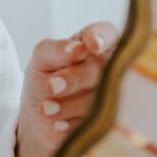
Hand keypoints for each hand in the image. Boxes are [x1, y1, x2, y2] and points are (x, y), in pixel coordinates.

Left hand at [15, 20, 119, 156]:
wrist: (40, 117)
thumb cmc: (45, 77)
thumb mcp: (41, 58)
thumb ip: (54, 49)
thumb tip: (77, 49)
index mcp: (97, 42)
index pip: (108, 33)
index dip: (102, 38)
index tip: (92, 46)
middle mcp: (112, 66)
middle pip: (104, 68)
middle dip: (75, 78)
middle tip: (49, 86)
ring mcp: (115, 96)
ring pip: (102, 98)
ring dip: (70, 104)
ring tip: (46, 108)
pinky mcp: (111, 122)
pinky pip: (99, 122)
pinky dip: (74, 122)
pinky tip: (58, 123)